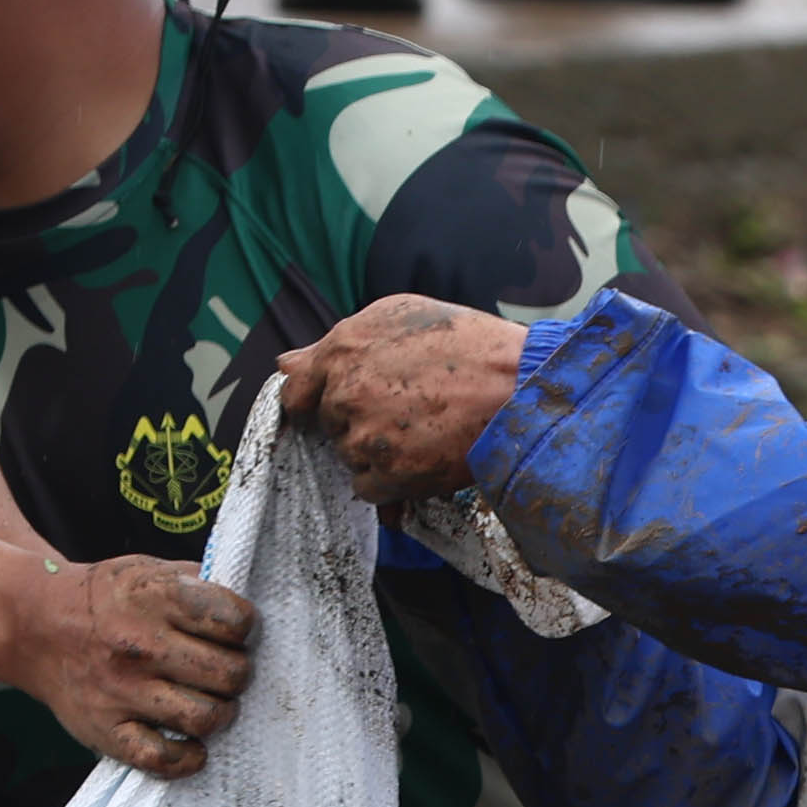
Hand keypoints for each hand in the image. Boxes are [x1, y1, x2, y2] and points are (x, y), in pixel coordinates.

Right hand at [0, 552, 253, 778]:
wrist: (34, 625)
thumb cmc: (105, 599)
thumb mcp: (148, 571)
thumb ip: (199, 583)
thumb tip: (247, 609)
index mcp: (155, 598)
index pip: (233, 620)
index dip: (244, 627)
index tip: (235, 631)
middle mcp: (140, 646)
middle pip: (229, 673)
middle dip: (237, 672)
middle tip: (225, 670)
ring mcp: (122, 691)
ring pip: (205, 717)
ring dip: (221, 713)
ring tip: (211, 702)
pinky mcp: (106, 730)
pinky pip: (162, 759)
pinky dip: (187, 759)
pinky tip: (192, 744)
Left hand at [272, 295, 530, 505]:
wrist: (521, 387)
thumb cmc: (468, 344)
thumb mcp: (399, 316)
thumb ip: (336, 342)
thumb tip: (285, 363)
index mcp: (343, 350)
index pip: (296, 389)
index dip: (314, 399)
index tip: (340, 405)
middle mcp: (345, 393)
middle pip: (329, 424)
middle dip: (357, 421)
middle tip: (407, 411)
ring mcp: (364, 436)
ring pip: (348, 457)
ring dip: (376, 452)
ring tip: (423, 433)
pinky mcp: (389, 474)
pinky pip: (368, 489)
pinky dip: (391, 482)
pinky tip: (422, 459)